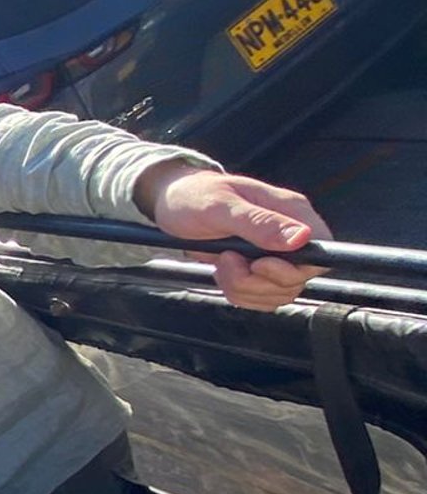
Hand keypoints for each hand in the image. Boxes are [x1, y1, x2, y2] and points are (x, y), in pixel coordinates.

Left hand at [133, 162, 328, 308]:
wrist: (172, 204)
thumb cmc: (194, 196)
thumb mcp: (221, 207)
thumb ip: (259, 223)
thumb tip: (302, 238)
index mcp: (291, 211)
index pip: (321, 251)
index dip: (296, 269)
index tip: (259, 264)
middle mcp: (290, 235)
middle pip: (297, 279)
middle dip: (258, 282)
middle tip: (227, 259)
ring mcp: (276, 255)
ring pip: (278, 293)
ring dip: (244, 288)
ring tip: (221, 262)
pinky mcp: (259, 271)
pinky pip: (261, 298)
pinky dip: (239, 293)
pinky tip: (223, 271)